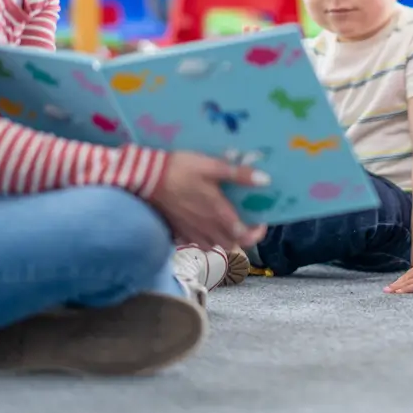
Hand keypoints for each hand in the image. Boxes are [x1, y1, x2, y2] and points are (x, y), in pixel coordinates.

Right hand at [149, 152, 269, 249]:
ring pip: (214, 246)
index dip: (256, 233)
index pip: (244, 236)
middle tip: (246, 221)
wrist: (146, 178)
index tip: (261, 221)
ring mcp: (191, 232)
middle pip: (231, 244)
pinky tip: (205, 225)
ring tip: (227, 224)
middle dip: (242, 236)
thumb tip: (266, 181)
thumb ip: (239, 174)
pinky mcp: (179, 231)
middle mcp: (207, 228)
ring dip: (224, 239)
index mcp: (218, 213)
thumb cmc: (181, 170)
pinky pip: (197, 242)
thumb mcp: (212, 166)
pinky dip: (206, 238)